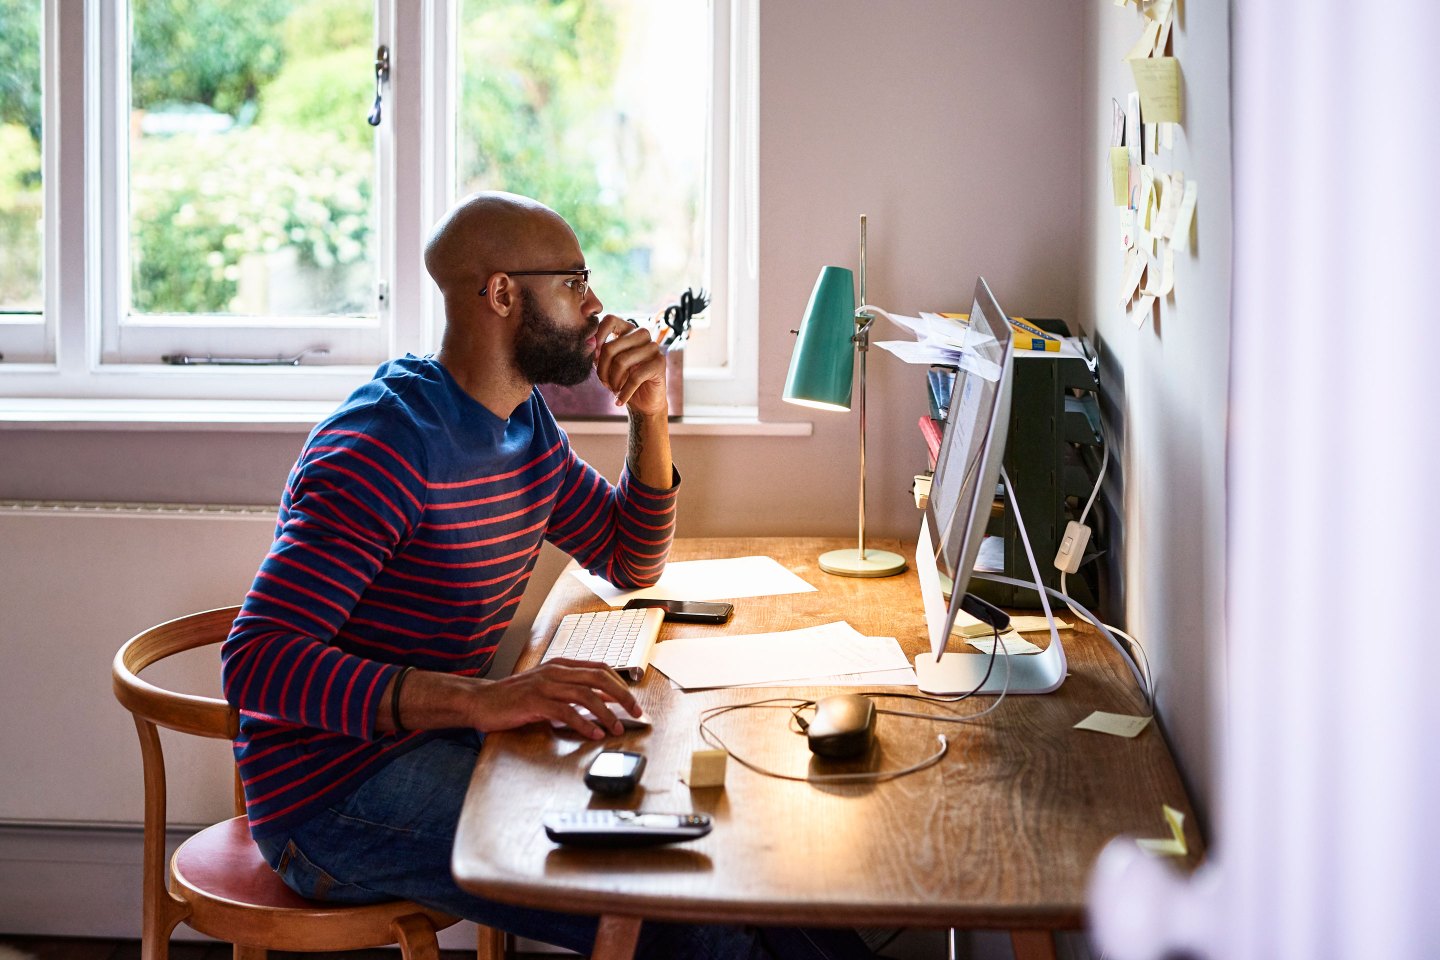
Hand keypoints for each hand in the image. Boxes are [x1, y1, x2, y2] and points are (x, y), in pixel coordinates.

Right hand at [468, 659, 640, 739]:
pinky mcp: (534, 701)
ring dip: (606, 714)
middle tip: (636, 713)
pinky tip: (593, 734)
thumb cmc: (515, 698)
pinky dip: (584, 724)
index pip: (601, 669)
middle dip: (622, 696)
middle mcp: (555, 671)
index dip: (621, 684)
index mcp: (561, 665)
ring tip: (616, 729)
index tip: (633, 702)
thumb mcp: (547, 688)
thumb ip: (571, 690)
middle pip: (599, 678)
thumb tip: (602, 701)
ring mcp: (545, 685)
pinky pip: (566, 712)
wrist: (482, 700)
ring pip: (586, 695)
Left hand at [593, 314, 668, 416]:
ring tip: (613, 390)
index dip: (598, 336)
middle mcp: (641, 334)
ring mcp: (653, 347)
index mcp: (627, 330)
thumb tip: (588, 344)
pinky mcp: (659, 362)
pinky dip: (624, 392)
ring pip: (621, 361)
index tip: (594, 357)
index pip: (610, 320)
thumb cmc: (623, 381)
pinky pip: (635, 377)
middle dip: (602, 370)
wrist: (643, 403)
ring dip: (613, 381)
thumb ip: (597, 354)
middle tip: (603, 382)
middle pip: (611, 347)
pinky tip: (620, 400)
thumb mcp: (606, 366)